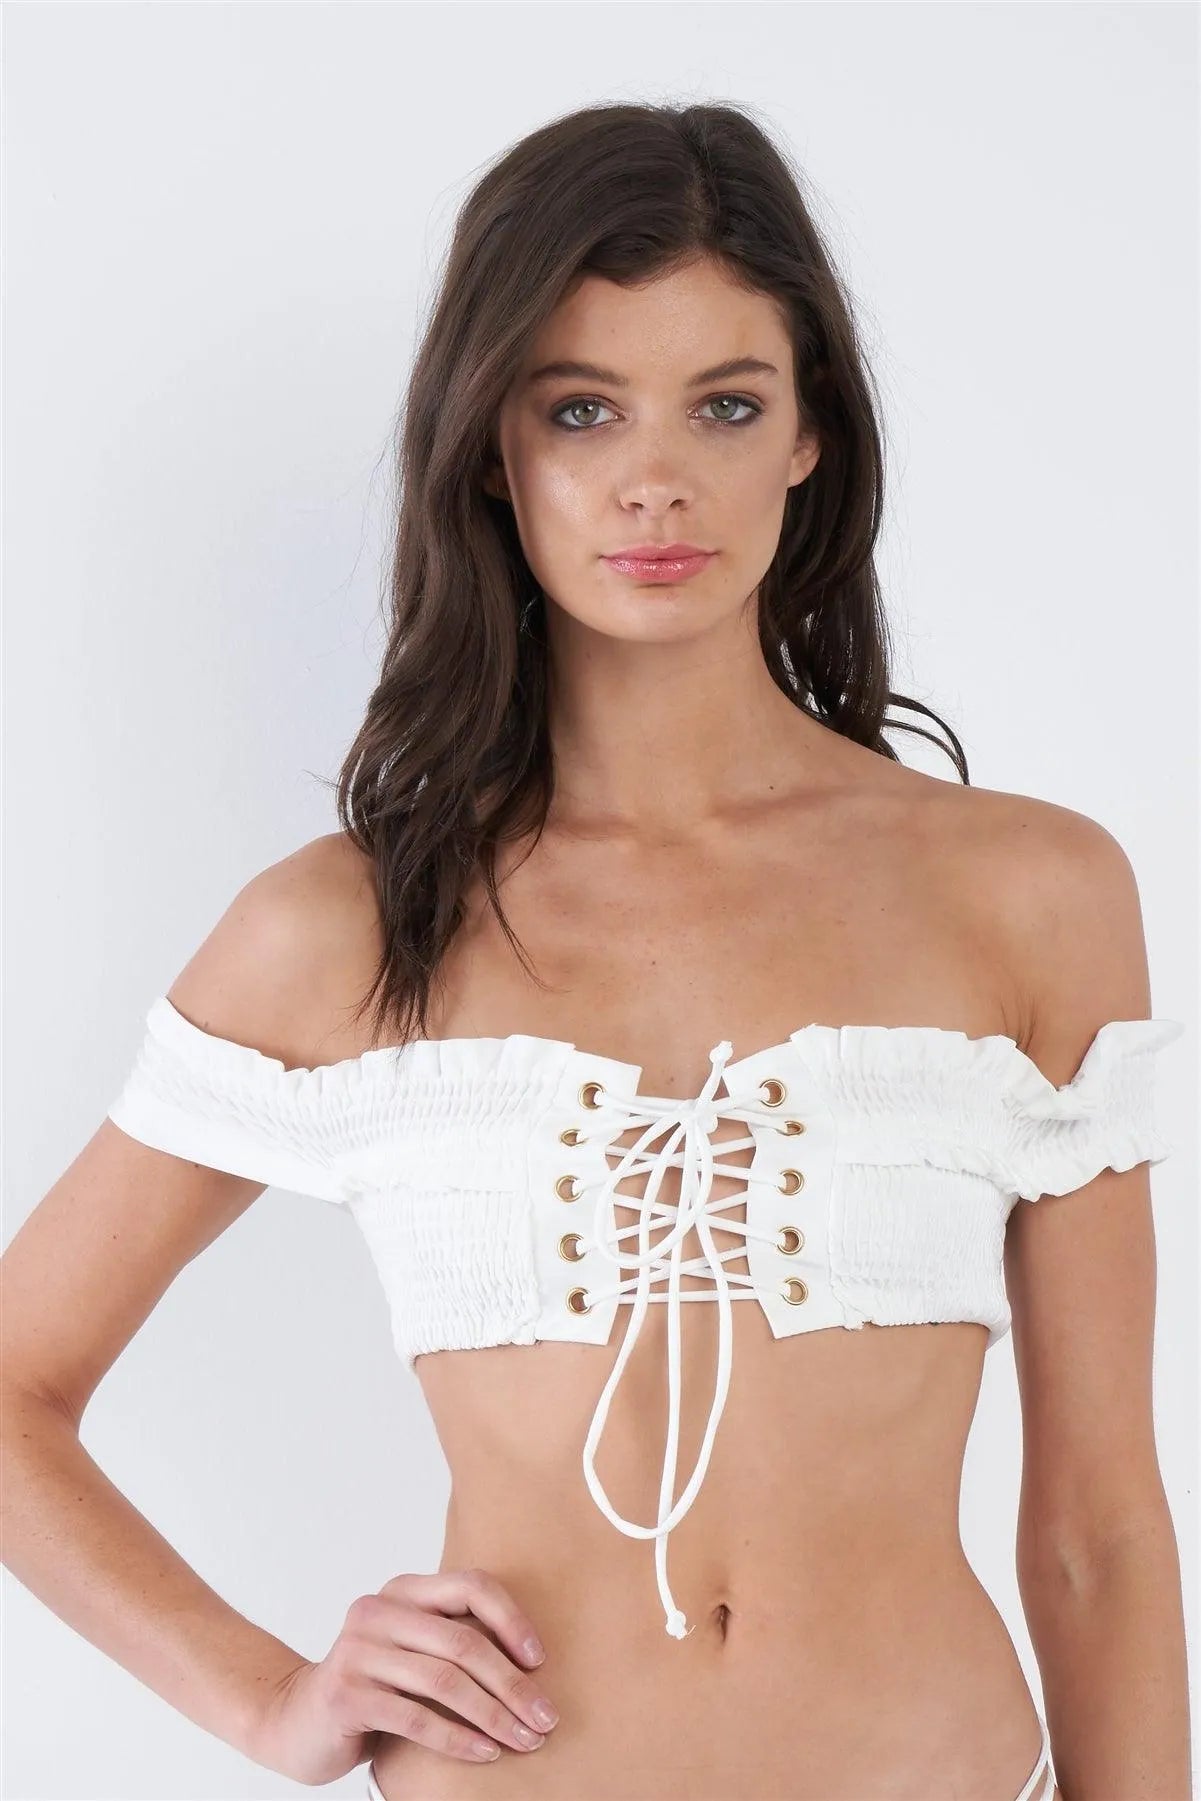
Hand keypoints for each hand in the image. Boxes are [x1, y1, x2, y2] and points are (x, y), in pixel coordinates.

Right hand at [251, 1568, 558, 1785]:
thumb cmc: (371, 1688)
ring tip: (524, 1740)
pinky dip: (458, 1737)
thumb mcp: (409, 1651)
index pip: (470, 1585)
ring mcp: (358, 1652)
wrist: (294, 1722)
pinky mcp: (346, 1695)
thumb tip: (531, 1663)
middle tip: (545, 1718)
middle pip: (463, 1641)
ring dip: (494, 1715)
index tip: (540, 1660)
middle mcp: (378, 1612)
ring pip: (444, 1681)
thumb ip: (450, 1640)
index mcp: (401, 1591)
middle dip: (512, 1684)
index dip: (511, 1619)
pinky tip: (485, 1752)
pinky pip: (416, 1717)